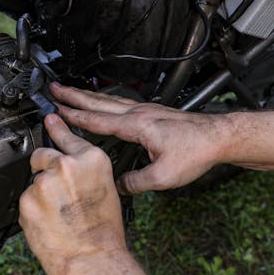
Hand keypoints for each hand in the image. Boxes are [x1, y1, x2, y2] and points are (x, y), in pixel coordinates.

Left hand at [19, 114, 126, 274]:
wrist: (92, 259)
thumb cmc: (104, 231)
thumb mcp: (106, 188)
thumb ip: (86, 170)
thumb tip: (72, 165)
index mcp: (91, 160)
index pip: (67, 135)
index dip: (56, 127)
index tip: (49, 118)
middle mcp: (67, 165)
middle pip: (43, 154)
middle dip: (46, 167)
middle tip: (57, 188)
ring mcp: (44, 183)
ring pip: (35, 180)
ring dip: (41, 192)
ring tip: (58, 212)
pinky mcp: (27, 201)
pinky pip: (27, 199)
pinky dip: (33, 208)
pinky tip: (49, 220)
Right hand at [50, 82, 233, 194]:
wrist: (218, 137)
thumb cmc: (196, 151)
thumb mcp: (163, 177)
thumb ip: (136, 182)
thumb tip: (117, 186)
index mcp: (136, 126)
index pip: (97, 120)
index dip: (74, 116)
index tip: (56, 110)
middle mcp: (139, 113)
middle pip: (98, 101)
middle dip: (74, 95)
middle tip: (55, 88)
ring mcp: (146, 110)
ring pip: (110, 99)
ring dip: (88, 95)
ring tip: (72, 91)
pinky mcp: (153, 112)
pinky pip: (122, 102)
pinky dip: (106, 100)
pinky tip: (105, 103)